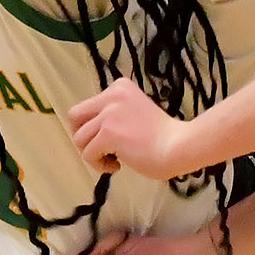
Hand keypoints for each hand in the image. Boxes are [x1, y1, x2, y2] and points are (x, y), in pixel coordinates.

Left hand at [67, 79, 194, 177]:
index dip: (94, 127)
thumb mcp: (136, 113)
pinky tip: (117, 167)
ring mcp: (108, 113)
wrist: (180, 146)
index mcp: (119, 88)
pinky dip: (98, 165)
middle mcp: (111, 95)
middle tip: (99, 150)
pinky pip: (88, 154)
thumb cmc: (165, 137)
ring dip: (93, 155)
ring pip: (79, 139)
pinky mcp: (108, 133)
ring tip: (113, 161)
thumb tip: (94, 134)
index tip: (112, 140)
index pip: (89, 107)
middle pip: (75, 117)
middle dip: (82, 137)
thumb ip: (116, 115)